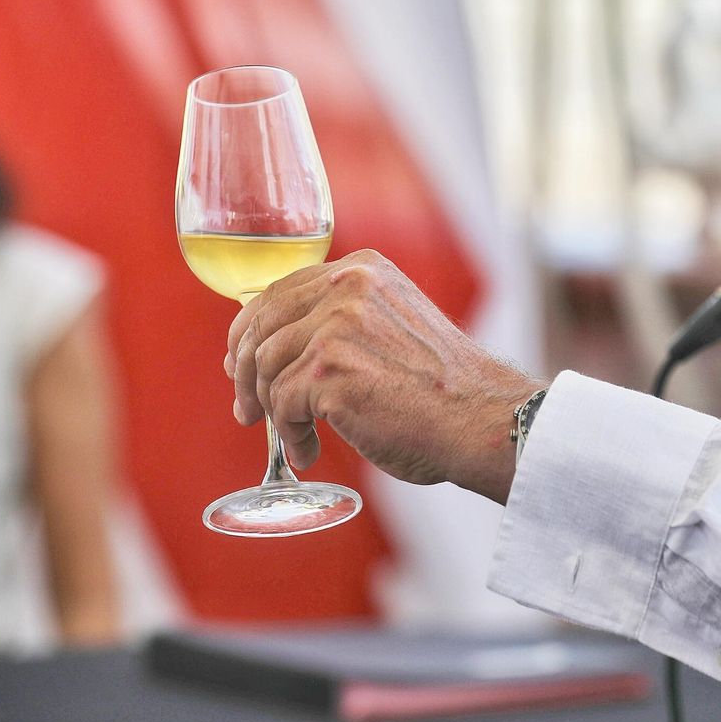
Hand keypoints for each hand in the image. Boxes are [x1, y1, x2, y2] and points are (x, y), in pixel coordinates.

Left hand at [224, 250, 545, 502]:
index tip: (238, 360)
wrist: (482, 419)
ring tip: (294, 439)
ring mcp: (337, 326)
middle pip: (262, 327)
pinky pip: (281, 406)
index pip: (280, 290)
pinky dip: (290, 436)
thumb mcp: (393, 327)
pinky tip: (308, 451)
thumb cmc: (443, 388)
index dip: (250, 329)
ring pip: (266, 368)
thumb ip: (345, 320)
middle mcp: (348, 286)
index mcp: (363, 270)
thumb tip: (271, 347)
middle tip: (246, 410)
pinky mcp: (328, 371)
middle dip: (245, 373)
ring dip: (272, 411)